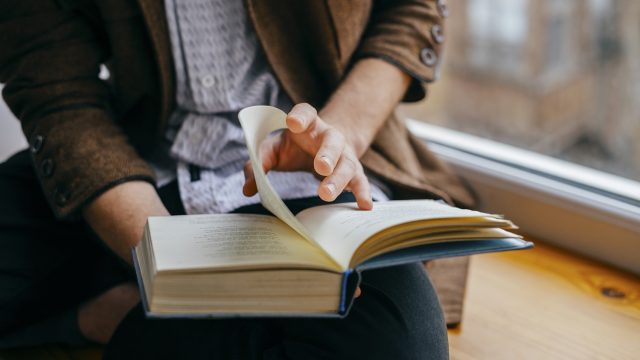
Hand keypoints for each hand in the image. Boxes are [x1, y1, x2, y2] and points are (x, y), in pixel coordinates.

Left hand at [242, 103, 372, 209]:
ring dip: (338, 179)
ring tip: (326, 194)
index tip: (293, 122)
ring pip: (346, 164)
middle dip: (327, 153)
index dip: (300, 116)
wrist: (323, 149)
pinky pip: (360, 182)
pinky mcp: (353, 172)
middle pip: (332, 141)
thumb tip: (248, 188)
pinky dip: (363, 193)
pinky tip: (365, 206)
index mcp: (308, 125)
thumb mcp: (273, 150)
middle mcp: (329, 137)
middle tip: (320, 167)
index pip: (306, 113)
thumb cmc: (294, 148)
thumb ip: (258, 164)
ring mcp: (344, 155)